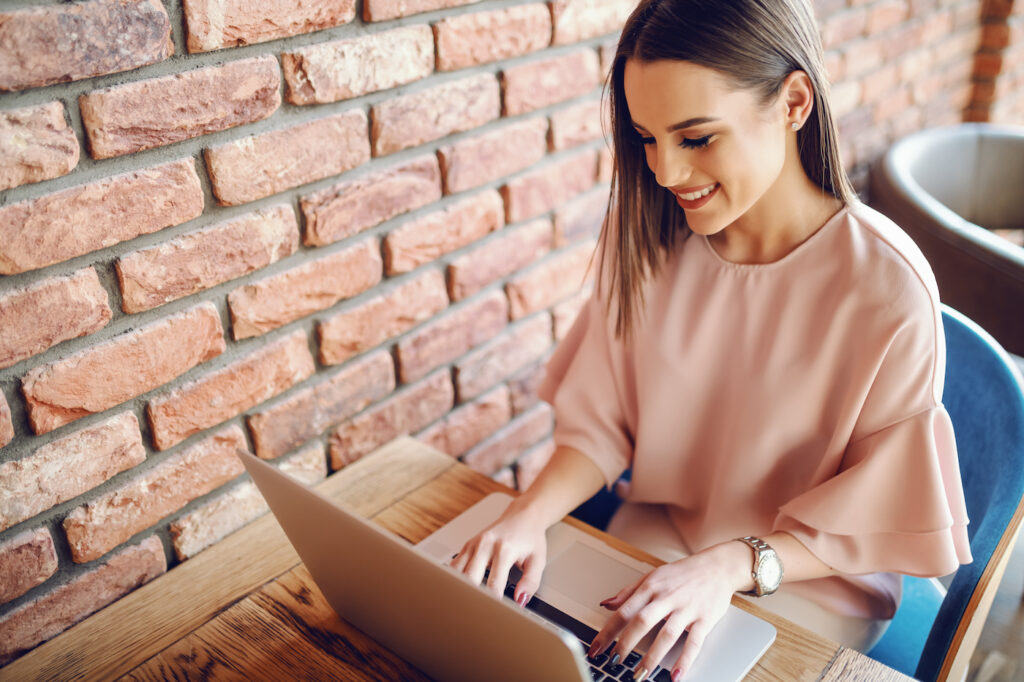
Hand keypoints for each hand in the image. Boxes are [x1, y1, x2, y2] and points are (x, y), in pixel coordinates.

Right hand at [449, 501, 547, 605]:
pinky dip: (454, 579)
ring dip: (459, 589)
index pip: (494, 584)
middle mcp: (485, 544)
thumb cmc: (530, 538)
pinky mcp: (467, 545)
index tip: (493, 615)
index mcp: (504, 549)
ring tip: (462, 606)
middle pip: (469, 578)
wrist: (523, 516)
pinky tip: (459, 590)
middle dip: (471, 598)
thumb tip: (520, 601)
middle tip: (473, 615)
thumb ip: (530, 583)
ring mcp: (473, 544)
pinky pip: (454, 566)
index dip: (493, 603)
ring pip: (456, 572)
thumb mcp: (538, 560)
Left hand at [588, 542, 748, 679]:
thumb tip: (606, 604)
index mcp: (650, 587)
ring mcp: (686, 608)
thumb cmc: (682, 573)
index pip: (624, 611)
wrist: (717, 566)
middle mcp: (666, 597)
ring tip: (640, 674)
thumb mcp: (652, 576)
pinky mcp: (704, 619)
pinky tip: (675, 675)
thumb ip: (629, 592)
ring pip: (666, 634)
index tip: (596, 649)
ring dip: (652, 657)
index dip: (608, 631)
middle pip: (642, 621)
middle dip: (626, 644)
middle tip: (614, 662)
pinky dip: (685, 660)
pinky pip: (694, 642)